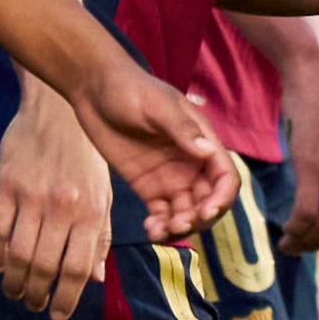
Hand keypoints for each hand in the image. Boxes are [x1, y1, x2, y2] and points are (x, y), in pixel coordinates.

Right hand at [0, 82, 114, 319]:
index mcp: (92, 212)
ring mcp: (31, 196)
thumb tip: (94, 279)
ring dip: (14, 282)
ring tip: (15, 293)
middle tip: (33, 305)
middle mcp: (62, 207)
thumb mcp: (104, 194)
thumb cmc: (86, 157)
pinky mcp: (6, 185)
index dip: (66, 299)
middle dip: (37, 295)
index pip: (77, 269)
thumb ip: (101, 237)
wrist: (57, 111)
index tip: (58, 315)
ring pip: (18, 254)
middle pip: (44, 267)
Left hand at [64, 44, 236, 244]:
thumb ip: (181, 129)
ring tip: (159, 230)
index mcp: (202, 141)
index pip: (225, 176)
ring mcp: (170, 177)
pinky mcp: (148, 187)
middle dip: (200, 218)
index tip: (206, 212)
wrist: (93, 90)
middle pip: (209, 200)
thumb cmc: (129, 88)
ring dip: (180, 227)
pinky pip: (162, 214)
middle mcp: (191, 163)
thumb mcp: (156, 105)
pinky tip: (150, 229)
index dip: (222, 197)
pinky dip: (161, 226)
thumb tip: (208, 152)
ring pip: (187, 212)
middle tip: (178, 224)